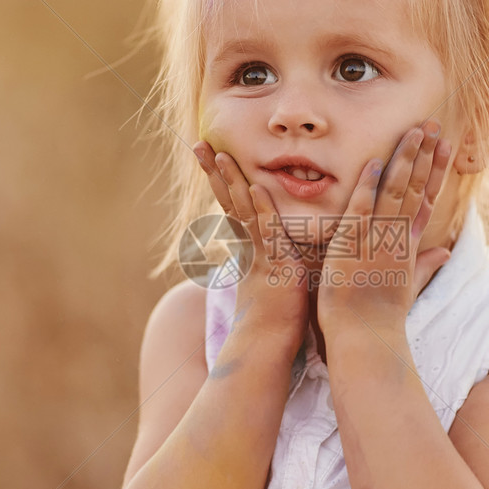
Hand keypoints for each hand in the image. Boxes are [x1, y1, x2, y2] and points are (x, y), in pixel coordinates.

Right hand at [192, 142, 309, 356]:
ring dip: (231, 181)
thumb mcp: (280, 278)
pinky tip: (253, 188)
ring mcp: (260, 253)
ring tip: (219, 153)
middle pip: (228, 200)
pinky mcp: (275, 263)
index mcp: (251, 246)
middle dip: (214, 171)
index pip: (232, 205)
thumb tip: (290, 247)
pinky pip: (266, 232)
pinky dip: (260, 209)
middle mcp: (250, 245)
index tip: (212, 154)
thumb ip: (281, 258)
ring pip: (241, 209)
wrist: (269, 345)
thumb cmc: (279, 317)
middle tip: (198, 143)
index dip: (221, 179)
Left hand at [317, 119, 452, 335]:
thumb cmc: (381, 317)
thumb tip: (445, 254)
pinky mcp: (355, 245)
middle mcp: (398, 239)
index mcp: (408, 246)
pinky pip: (362, 209)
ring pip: (395, 192)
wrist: (366, 337)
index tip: (444, 147)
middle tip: (432, 125)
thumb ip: (424, 266)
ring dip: (404, 160)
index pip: (426, 201)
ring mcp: (379, 240)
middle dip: (425, 155)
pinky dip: (368, 186)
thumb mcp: (406, 288)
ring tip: (413, 132)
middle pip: (415, 189)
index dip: (435, 172)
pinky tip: (373, 162)